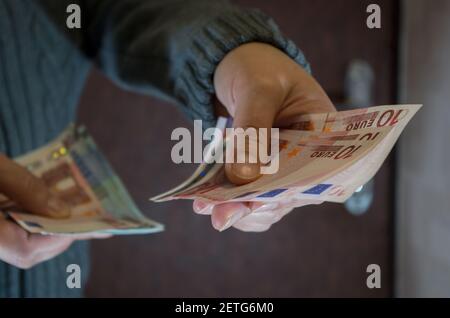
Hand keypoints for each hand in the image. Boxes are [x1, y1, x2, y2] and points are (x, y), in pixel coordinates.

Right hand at [0, 154, 109, 268]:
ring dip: (53, 225)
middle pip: (27, 249)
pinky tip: (53, 201)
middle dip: (62, 234)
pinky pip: (15, 224)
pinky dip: (36, 215)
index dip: (59, 239)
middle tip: (95, 221)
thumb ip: (25, 188)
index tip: (90, 226)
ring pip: (22, 237)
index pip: (25, 249)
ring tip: (82, 212)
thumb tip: (62, 211)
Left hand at [193, 42, 335, 231]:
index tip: (256, 203)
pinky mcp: (259, 174)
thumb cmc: (259, 67)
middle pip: (287, 197)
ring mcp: (283, 170)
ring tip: (206, 206)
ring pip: (265, 205)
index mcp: (325, 135)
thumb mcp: (258, 88)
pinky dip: (228, 202)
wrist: (237, 65)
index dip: (286, 193)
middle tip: (220, 215)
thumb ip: (252, 129)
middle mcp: (308, 159)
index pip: (315, 175)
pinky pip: (248, 199)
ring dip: (236, 210)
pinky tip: (207, 201)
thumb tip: (243, 177)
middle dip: (252, 208)